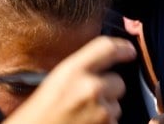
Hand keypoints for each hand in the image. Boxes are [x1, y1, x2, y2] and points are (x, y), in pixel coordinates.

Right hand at [5, 34, 136, 123]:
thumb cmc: (34, 118)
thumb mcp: (53, 84)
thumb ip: (79, 73)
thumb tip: (101, 68)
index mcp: (72, 71)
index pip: (107, 48)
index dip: (122, 48)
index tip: (129, 51)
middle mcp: (90, 88)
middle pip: (118, 81)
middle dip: (108, 90)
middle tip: (87, 100)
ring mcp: (100, 112)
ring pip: (116, 106)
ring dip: (105, 111)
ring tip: (80, 118)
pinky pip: (113, 123)